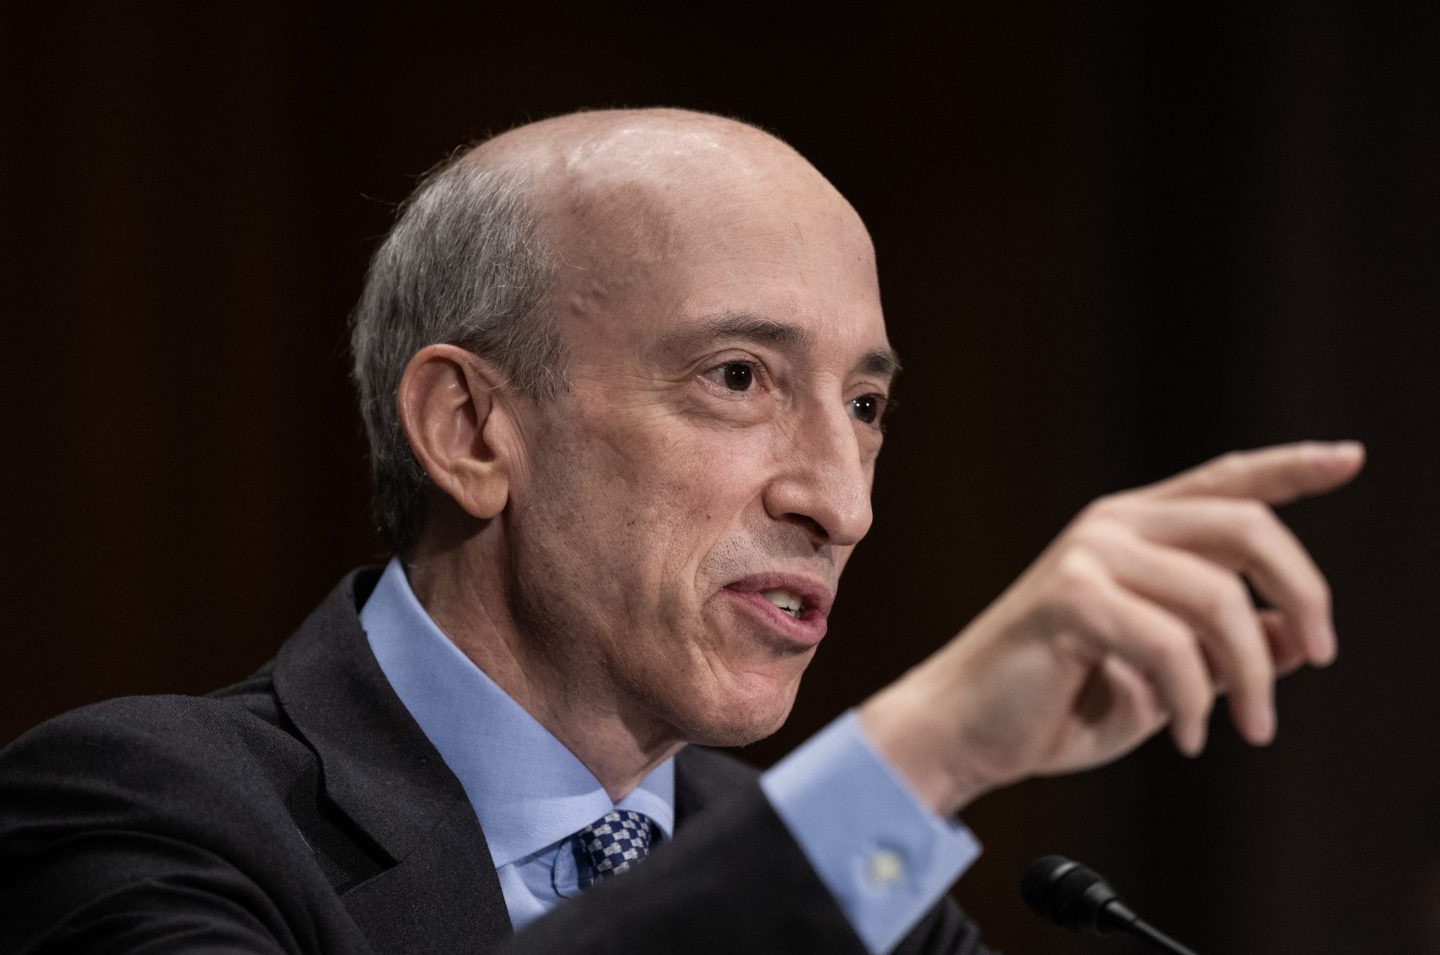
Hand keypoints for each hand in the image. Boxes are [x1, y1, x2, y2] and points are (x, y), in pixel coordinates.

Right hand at [859, 441, 1364, 815]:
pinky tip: (1190, 736)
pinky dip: (1194, 702)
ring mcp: (1088, 555)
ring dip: (1251, 676)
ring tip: (1247, 729)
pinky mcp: (1070, 597)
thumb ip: (1226, 649)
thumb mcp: (1164, 678)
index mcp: (1131, 531)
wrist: (963, 730)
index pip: (1226, 482)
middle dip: (1304, 592)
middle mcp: (1111, 526)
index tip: (1350, 457)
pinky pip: (1171, 647)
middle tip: (1320, 656)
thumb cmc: (1053, 702)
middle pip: (1244, 526)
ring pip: (1219, 599)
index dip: (1292, 467)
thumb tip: (1299, 635)